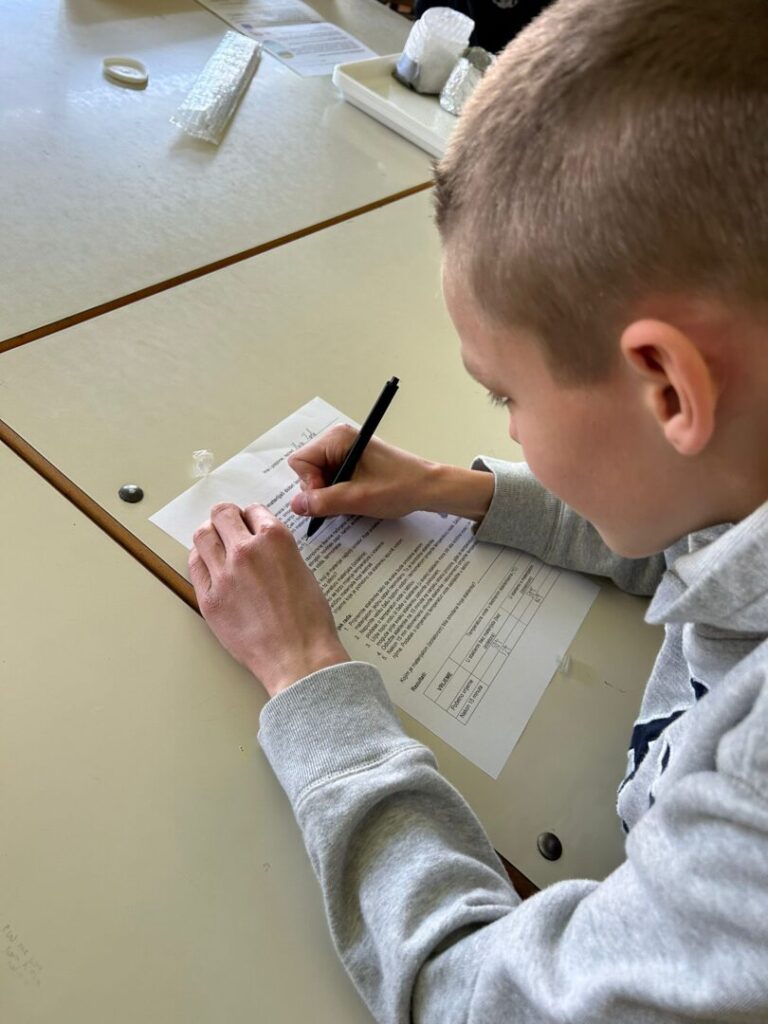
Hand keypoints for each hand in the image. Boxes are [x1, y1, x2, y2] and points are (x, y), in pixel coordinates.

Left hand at [189, 503, 348, 696]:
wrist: (298, 657)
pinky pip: (195, 567)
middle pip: (221, 515)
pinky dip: (201, 561)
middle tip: (228, 526)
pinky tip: (208, 565)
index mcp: (276, 540)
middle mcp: (246, 550)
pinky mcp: (209, 598)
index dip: (251, 516)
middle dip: (226, 518)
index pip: (253, 510)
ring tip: (215, 543)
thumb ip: (279, 553)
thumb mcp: (304, 571)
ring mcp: (224, 574)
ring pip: (202, 536)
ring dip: (209, 535)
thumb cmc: (308, 622)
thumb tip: (263, 547)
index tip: (249, 522)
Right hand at [288, 425, 438, 520]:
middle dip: (319, 490)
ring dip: (330, 494)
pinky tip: (354, 498)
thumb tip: (295, 505)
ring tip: (352, 500)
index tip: (329, 497)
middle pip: (306, 469)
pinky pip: (330, 479)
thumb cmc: (399, 487)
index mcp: (338, 438)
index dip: (309, 484)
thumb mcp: (357, 498)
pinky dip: (337, 493)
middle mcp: (338, 440)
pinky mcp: (351, 462)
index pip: (300, 461)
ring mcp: (344, 450)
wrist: (427, 488)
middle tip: (343, 501)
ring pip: (317, 477)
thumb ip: (323, 502)